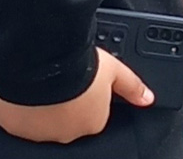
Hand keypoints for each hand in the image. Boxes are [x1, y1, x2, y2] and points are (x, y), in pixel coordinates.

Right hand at [0, 48, 151, 143]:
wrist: (42, 66)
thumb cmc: (79, 69)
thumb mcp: (116, 71)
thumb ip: (132, 86)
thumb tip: (149, 98)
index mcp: (94, 123)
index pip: (95, 114)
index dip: (91, 96)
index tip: (85, 83)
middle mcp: (68, 133)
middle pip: (71, 118)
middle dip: (69, 102)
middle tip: (67, 82)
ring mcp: (41, 132)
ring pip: (47, 119)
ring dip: (48, 105)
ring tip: (49, 85)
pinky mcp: (18, 126)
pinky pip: (24, 117)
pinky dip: (27, 106)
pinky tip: (32, 91)